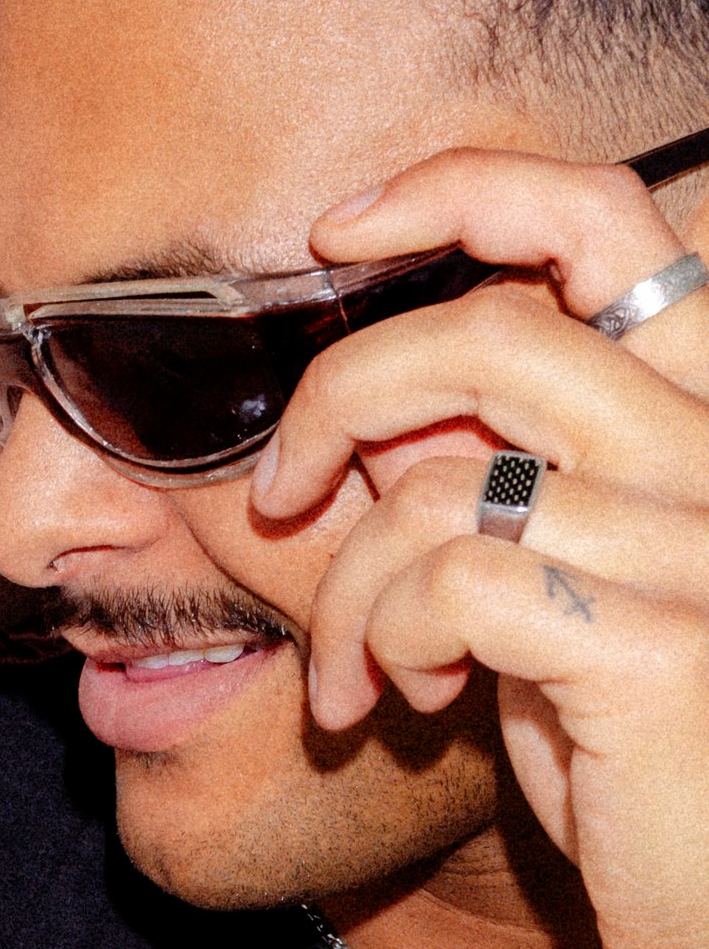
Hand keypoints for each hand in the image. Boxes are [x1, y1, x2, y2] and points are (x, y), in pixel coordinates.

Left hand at [265, 146, 708, 948]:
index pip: (600, 219)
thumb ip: (492, 488)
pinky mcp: (651, 641)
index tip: (341, 233)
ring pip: (436, 484)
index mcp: (706, 411)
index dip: (461, 188)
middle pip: (486, 332)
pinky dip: (385, 640)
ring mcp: (698, 538)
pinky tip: (404, 705)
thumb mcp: (561, 594)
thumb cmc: (638, 760)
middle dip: (338, 401)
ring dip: (346, 587)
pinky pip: (449, 582)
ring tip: (356, 675)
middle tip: (283, 497)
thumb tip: (367, 424)